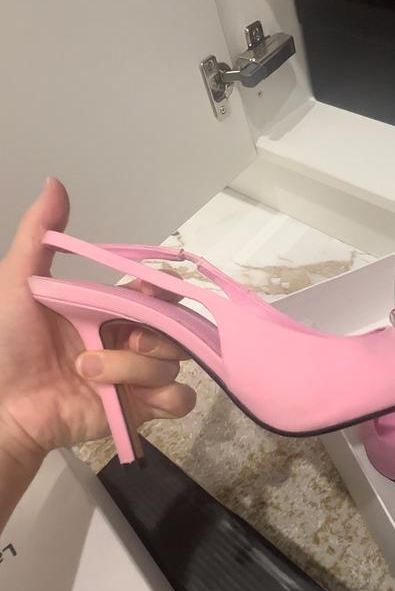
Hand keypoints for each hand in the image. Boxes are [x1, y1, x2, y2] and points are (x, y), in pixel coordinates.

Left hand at [0, 179, 195, 521]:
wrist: (0, 405)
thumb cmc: (5, 344)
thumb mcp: (18, 281)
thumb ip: (40, 233)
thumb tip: (55, 181)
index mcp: (107, 308)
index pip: (156, 291)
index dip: (160, 288)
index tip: (147, 291)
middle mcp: (127, 339)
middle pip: (176, 325)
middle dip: (154, 330)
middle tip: (120, 337)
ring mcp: (135, 375)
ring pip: (174, 362)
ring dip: (134, 368)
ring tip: (89, 373)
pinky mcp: (139, 409)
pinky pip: (179, 398)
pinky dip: (163, 396)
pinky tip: (130, 397)